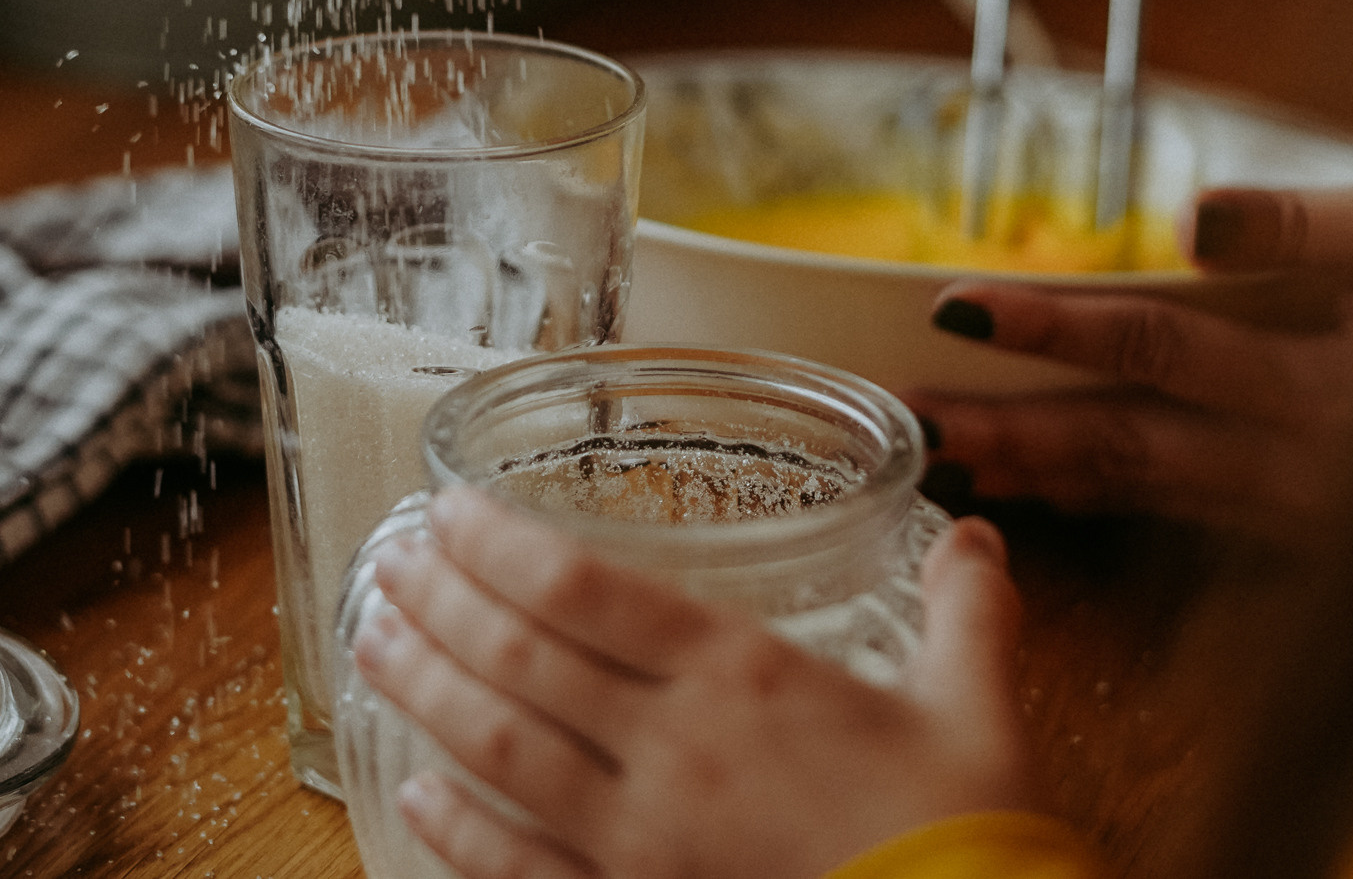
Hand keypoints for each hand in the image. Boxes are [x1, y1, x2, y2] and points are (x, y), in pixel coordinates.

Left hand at [352, 488, 1029, 878]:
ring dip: (427, 689)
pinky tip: (413, 795)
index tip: (450, 510)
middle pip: (523, 658)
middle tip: (388, 559)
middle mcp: (673, 745)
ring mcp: (644, 837)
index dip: (503, 544)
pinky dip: (460, 832)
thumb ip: (969, 610)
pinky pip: (524, 868)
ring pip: (503, 749)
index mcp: (744, 673)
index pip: (588, 589)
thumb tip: (980, 536)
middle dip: (443, 602)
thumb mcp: (978, 706)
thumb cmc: (968, 832)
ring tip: (373, 641)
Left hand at [910, 176, 1352, 548]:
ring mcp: (1309, 503)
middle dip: (1013, 432)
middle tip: (908, 422)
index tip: (953, 305)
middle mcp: (1307, 459)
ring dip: (1047, 473)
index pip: (1159, 347)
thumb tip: (1190, 220)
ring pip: (1152, 488)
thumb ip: (1305, 230)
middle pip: (1128, 445)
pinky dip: (1113, 496)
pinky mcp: (1315, 521)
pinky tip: (1052, 483)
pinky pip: (1193, 511)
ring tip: (948, 455)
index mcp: (1330, 380)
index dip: (1052, 326)